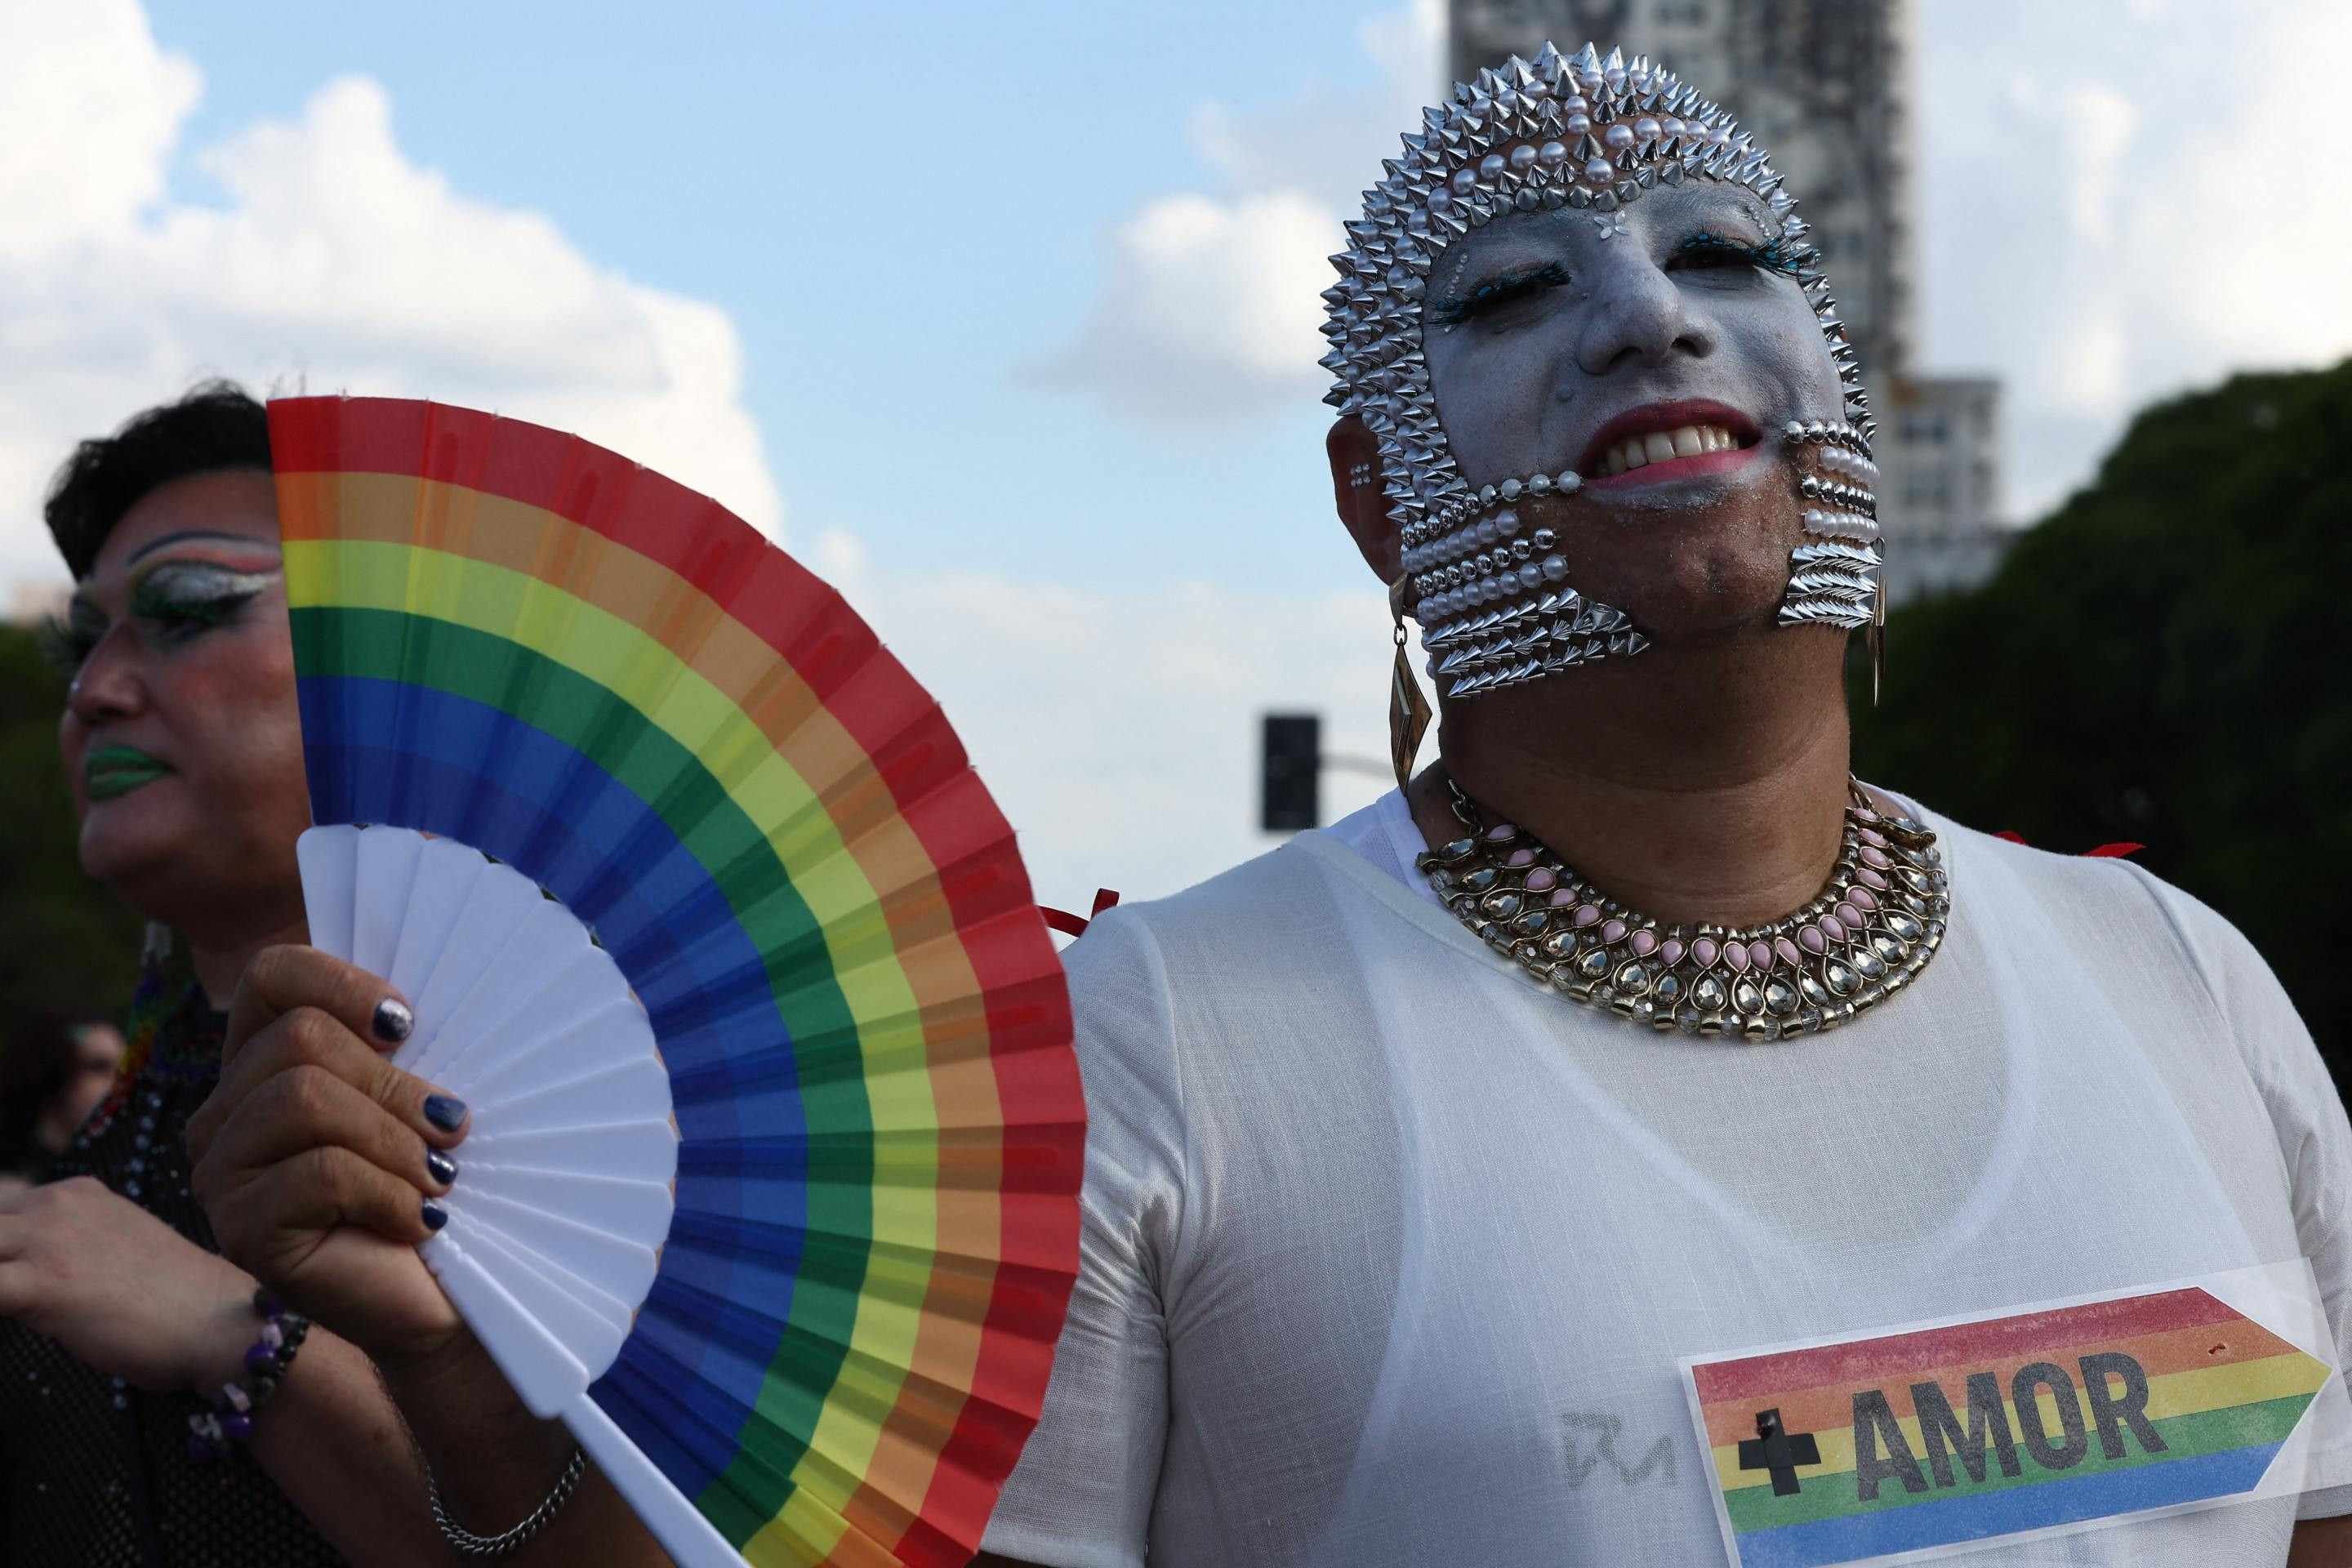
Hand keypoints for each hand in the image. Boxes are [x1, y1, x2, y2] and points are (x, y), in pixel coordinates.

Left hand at [0, 1176, 259, 1392]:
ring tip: (20, 1299)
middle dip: (0, 1257)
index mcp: (77, 1193)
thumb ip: (70, 1247)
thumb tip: (24, 1276)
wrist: (221, 1321)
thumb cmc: (175, 1303)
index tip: (20, 1276)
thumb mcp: (116, 1250)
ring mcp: (48, 1239)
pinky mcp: (43, 1283)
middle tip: (18, 1292)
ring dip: (0, 1276)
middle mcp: (59, 1203)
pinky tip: (14, 1312)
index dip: (4, 1250)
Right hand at [187, 945, 471, 1368]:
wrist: (448, 1298)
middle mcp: (224, 1113)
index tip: (409, 1024)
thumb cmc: (441, 1185)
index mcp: (262, 1063)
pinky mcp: (239, 1229)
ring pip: (304, 1097)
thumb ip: (413, 1038)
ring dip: (396, 1140)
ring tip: (437, 1178)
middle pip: (298, 1039)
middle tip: (449, 1130)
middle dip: (395, 1082)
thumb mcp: (428, 1094)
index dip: (344, 983)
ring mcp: (221, 1172)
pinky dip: (389, 1192)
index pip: (272, 976)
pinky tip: (419, 1221)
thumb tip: (448, 996)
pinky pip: (320, 1171)